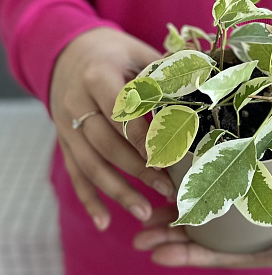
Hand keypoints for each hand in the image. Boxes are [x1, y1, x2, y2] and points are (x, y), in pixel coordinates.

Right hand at [50, 27, 174, 230]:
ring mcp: (65, 125)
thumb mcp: (137, 51)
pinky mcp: (63, 140)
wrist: (67, 52)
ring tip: (144, 213)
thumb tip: (204, 86)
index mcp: (96, 76)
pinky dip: (88, 199)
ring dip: (117, 191)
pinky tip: (105, 223)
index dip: (144, 138)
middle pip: (105, 144)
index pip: (120, 112)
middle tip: (168, 190)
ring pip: (89, 164)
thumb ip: (164, 71)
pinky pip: (74, 173)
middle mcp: (75, 103)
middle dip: (137, 170)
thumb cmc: (113, 52)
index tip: (170, 159)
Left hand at [133, 164, 271, 274]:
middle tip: (138, 234)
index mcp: (264, 248)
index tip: (157, 255)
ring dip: (177, 210)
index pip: (219, 256)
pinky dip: (195, 182)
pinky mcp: (249, 178)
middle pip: (204, 235)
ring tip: (146, 211)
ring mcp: (247, 203)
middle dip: (172, 236)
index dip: (189, 256)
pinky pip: (216, 182)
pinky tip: (174, 177)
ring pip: (204, 209)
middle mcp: (249, 229)